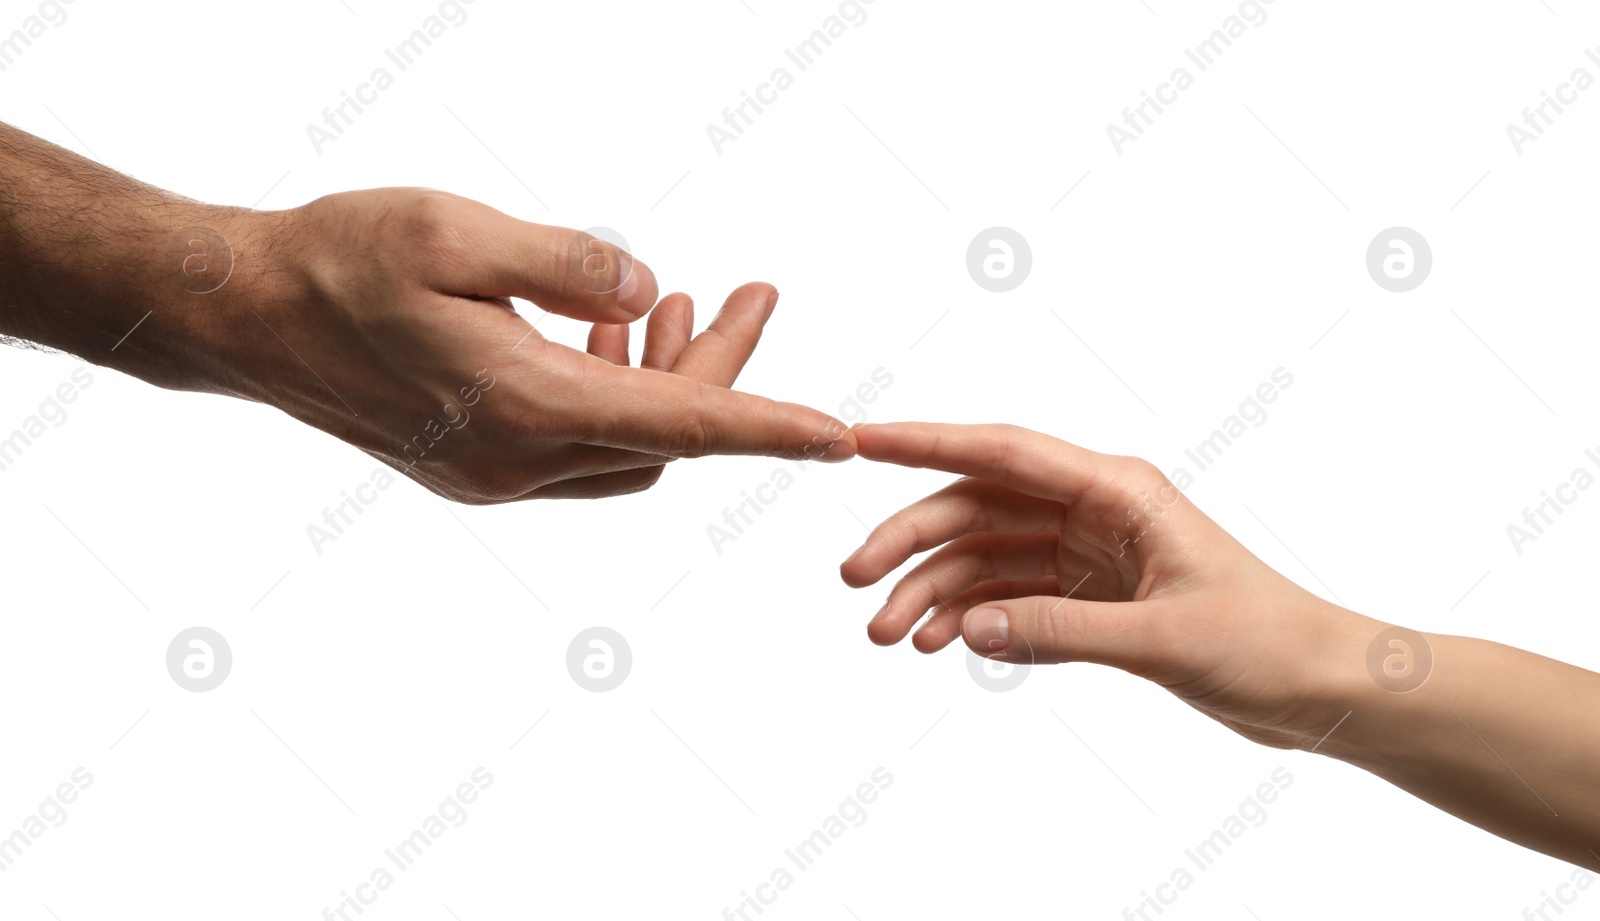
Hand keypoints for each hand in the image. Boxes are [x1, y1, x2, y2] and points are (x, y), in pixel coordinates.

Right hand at [177, 189, 853, 501]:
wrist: (246, 315)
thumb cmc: (340, 259)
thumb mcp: (455, 231)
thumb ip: (566, 263)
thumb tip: (648, 288)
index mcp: (524, 405)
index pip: (680, 426)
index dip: (767, 427)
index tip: (837, 435)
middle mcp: (518, 460)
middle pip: (666, 436)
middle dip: (725, 372)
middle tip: (752, 291)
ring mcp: (495, 475)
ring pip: (627, 448)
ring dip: (668, 384)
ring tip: (682, 304)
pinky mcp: (476, 468)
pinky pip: (580, 448)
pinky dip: (618, 398)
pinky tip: (610, 332)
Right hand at [840, 422, 1376, 749]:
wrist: (1319, 686)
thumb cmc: (1267, 644)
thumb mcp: (1163, 639)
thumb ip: (1062, 632)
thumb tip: (966, 627)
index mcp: (1119, 490)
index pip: (1003, 452)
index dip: (925, 442)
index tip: (860, 441)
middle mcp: (1095, 511)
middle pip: (977, 506)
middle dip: (911, 540)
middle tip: (854, 582)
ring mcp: (1089, 553)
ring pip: (985, 556)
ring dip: (931, 590)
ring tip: (885, 635)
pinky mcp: (1092, 598)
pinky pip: (1010, 598)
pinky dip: (970, 618)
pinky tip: (937, 644)